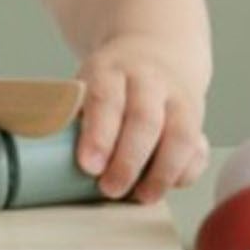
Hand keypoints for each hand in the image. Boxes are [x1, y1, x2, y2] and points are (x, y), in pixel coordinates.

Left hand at [74, 36, 209, 203]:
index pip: (106, 98)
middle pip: (145, 119)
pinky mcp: (197, 119)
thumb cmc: (110, 84)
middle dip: (128, 160)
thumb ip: (72, 116)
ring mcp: (177, 99)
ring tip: (142, 196)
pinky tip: (169, 184)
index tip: (89, 166)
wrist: (154, 52)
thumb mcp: (85, 85)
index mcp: (111, 69)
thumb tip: (51, 162)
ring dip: (162, 172)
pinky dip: (187, 171)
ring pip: (180, 135)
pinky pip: (199, 148)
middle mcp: (149, 80)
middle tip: (110, 188)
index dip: (99, 134)